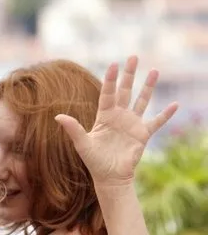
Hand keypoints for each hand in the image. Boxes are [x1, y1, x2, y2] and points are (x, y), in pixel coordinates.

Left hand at [55, 56, 177, 185]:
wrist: (110, 177)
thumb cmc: (94, 161)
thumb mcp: (82, 144)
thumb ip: (73, 129)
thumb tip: (57, 116)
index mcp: (104, 116)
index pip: (108, 93)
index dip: (110, 79)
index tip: (114, 64)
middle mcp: (119, 116)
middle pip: (125, 91)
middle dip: (129, 75)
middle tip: (133, 57)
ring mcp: (132, 124)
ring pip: (142, 100)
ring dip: (148, 86)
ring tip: (154, 70)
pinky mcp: (143, 134)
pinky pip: (157, 121)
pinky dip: (166, 114)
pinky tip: (175, 105)